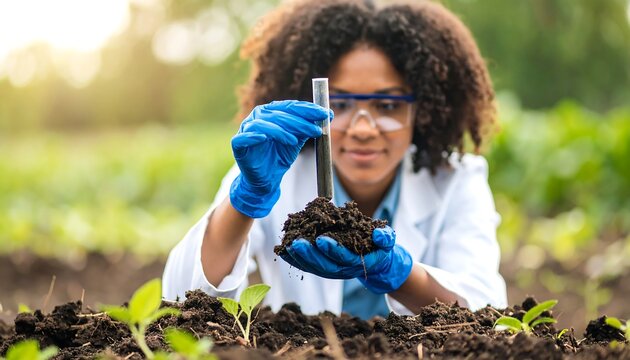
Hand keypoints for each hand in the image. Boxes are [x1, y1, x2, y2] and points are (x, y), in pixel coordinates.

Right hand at [230, 100, 331, 217]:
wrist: (266, 179)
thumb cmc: (279, 156)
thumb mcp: (297, 140)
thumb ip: (308, 127)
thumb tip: (328, 114)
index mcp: (272, 111)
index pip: (290, 106)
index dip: (308, 109)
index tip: (326, 114)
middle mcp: (258, 116)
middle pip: (279, 115)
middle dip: (300, 122)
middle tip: (317, 130)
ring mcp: (246, 129)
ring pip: (262, 124)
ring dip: (280, 131)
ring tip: (295, 141)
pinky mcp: (237, 144)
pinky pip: (243, 138)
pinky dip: (252, 136)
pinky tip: (264, 138)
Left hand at [280, 226, 412, 293]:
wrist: (375, 260)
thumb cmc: (379, 246)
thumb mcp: (387, 239)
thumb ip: (385, 237)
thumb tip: (380, 236)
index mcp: (359, 262)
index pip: (344, 258)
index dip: (333, 250)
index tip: (321, 239)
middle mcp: (344, 270)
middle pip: (325, 266)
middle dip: (310, 255)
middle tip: (297, 243)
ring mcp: (332, 271)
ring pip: (314, 268)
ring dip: (299, 258)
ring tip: (287, 245)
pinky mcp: (323, 268)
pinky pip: (307, 266)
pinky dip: (295, 260)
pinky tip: (283, 251)